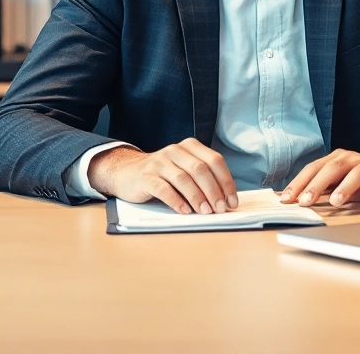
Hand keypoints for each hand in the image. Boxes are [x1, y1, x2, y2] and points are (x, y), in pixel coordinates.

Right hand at [88, 139, 238, 214]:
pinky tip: (185, 211)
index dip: (226, 181)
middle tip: (220, 209)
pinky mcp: (146, 177)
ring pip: (183, 179)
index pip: (214, 160)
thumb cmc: (162, 175)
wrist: (127, 173)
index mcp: (189, 146)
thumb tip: (224, 200)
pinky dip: (176, 201)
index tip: (232, 201)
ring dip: (198, 198)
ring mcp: (159, 162)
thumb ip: (201, 179)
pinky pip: (164, 189)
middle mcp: (175, 151)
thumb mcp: (183, 169)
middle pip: (200, 169)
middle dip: (214, 191)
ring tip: (205, 212)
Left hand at [280, 149, 359, 213]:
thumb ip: (320, 186)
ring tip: (337, 202)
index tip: (286, 198)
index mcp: (339, 159)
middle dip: (317, 184)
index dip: (299, 182)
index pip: (315, 168)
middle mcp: (354, 160)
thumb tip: (292, 198)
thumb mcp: (341, 179)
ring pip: (359, 173)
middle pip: (333, 168)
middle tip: (305, 201)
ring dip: (346, 187)